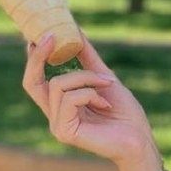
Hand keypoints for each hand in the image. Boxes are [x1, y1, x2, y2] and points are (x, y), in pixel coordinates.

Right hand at [22, 28, 154, 164]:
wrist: (139, 140)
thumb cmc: (125, 114)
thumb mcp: (104, 78)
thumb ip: (87, 58)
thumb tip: (76, 30)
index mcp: (60, 104)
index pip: (36, 80)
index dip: (33, 58)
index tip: (39, 34)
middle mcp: (54, 115)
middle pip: (31, 82)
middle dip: (38, 57)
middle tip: (51, 35)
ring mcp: (57, 124)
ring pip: (58, 84)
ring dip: (87, 78)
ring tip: (107, 86)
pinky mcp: (64, 131)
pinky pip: (69, 98)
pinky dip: (90, 93)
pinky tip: (105, 104)